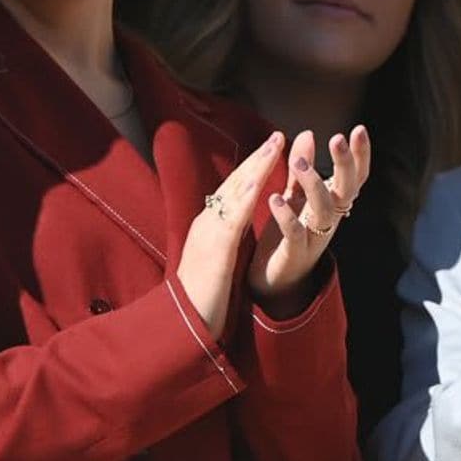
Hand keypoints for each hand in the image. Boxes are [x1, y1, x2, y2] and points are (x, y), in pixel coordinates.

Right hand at [178, 130, 288, 337]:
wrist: (182, 324)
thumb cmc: (200, 297)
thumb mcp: (214, 260)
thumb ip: (223, 241)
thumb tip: (234, 228)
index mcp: (208, 226)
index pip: (233, 191)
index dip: (252, 169)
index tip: (270, 150)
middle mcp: (207, 222)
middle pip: (235, 183)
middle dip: (257, 158)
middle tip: (278, 136)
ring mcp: (209, 232)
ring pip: (235, 192)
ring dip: (256, 166)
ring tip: (275, 146)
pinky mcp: (216, 247)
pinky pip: (235, 216)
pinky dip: (248, 194)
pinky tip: (262, 179)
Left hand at [252, 126, 372, 318]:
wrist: (275, 282)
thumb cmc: (288, 234)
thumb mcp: (297, 196)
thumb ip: (303, 167)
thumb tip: (308, 133)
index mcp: (333, 204)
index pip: (355, 177)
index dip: (360, 156)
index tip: (358, 129)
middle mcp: (330, 220)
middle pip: (346, 190)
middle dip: (344, 164)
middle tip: (337, 138)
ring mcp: (315, 238)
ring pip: (324, 210)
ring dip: (313, 185)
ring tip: (298, 162)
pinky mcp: (295, 254)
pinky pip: (295, 235)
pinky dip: (287, 217)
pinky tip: (275, 198)